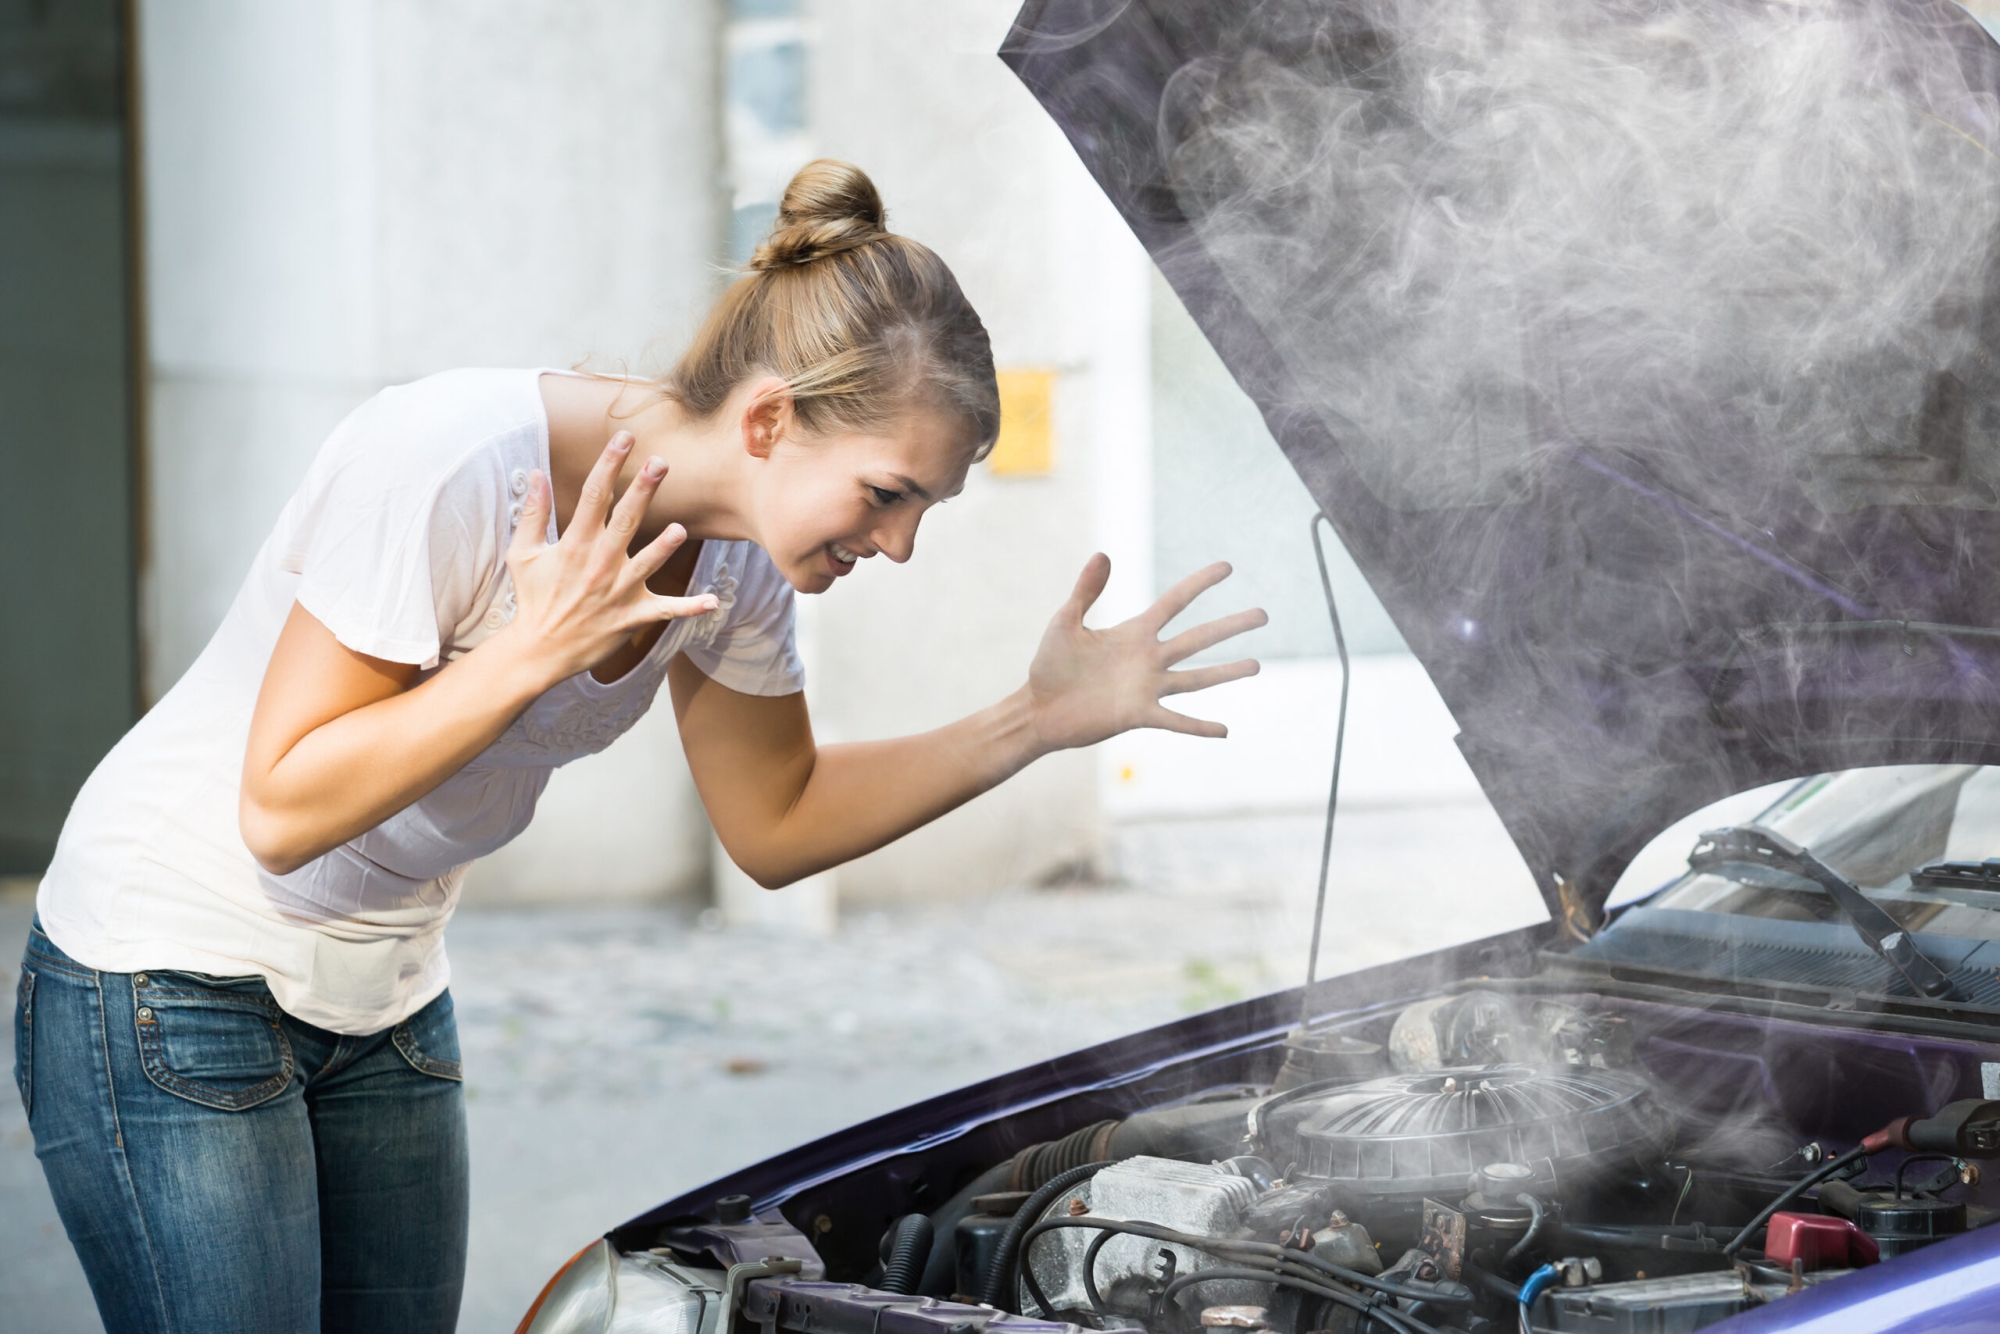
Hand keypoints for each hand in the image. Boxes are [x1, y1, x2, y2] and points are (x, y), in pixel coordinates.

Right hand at [499, 432, 717, 684]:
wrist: (539, 649)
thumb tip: (536, 473)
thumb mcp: (524, 554)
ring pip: (647, 564)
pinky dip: (689, 607)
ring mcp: (617, 591)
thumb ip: (534, 513)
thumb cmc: (533, 598)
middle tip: (660, 462)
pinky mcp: (631, 616)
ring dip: (664, 548)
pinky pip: (665, 610)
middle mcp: (599, 564)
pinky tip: (713, 601)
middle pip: (625, 521)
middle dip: (642, 490)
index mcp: (575, 544)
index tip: (624, 438)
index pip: (594, 496)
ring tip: (678, 529)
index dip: (609, 464)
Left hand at [1023, 555, 1265, 750]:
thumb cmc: (1051, 665)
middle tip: (1263, 614)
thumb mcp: (1066, 622)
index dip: (1200, 583)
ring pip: (1196, 678)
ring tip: (1257, 665)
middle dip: (1230, 626)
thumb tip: (1104, 554)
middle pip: (1198, 638)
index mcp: (1134, 633)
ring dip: (1226, 672)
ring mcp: (1147, 688)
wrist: (1039, 709)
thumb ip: (1086, 591)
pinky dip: (1199, 726)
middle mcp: (1149, 659)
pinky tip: (1225, 730)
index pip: (1175, 602)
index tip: (1227, 568)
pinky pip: (1175, 720)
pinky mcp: (1139, 715)